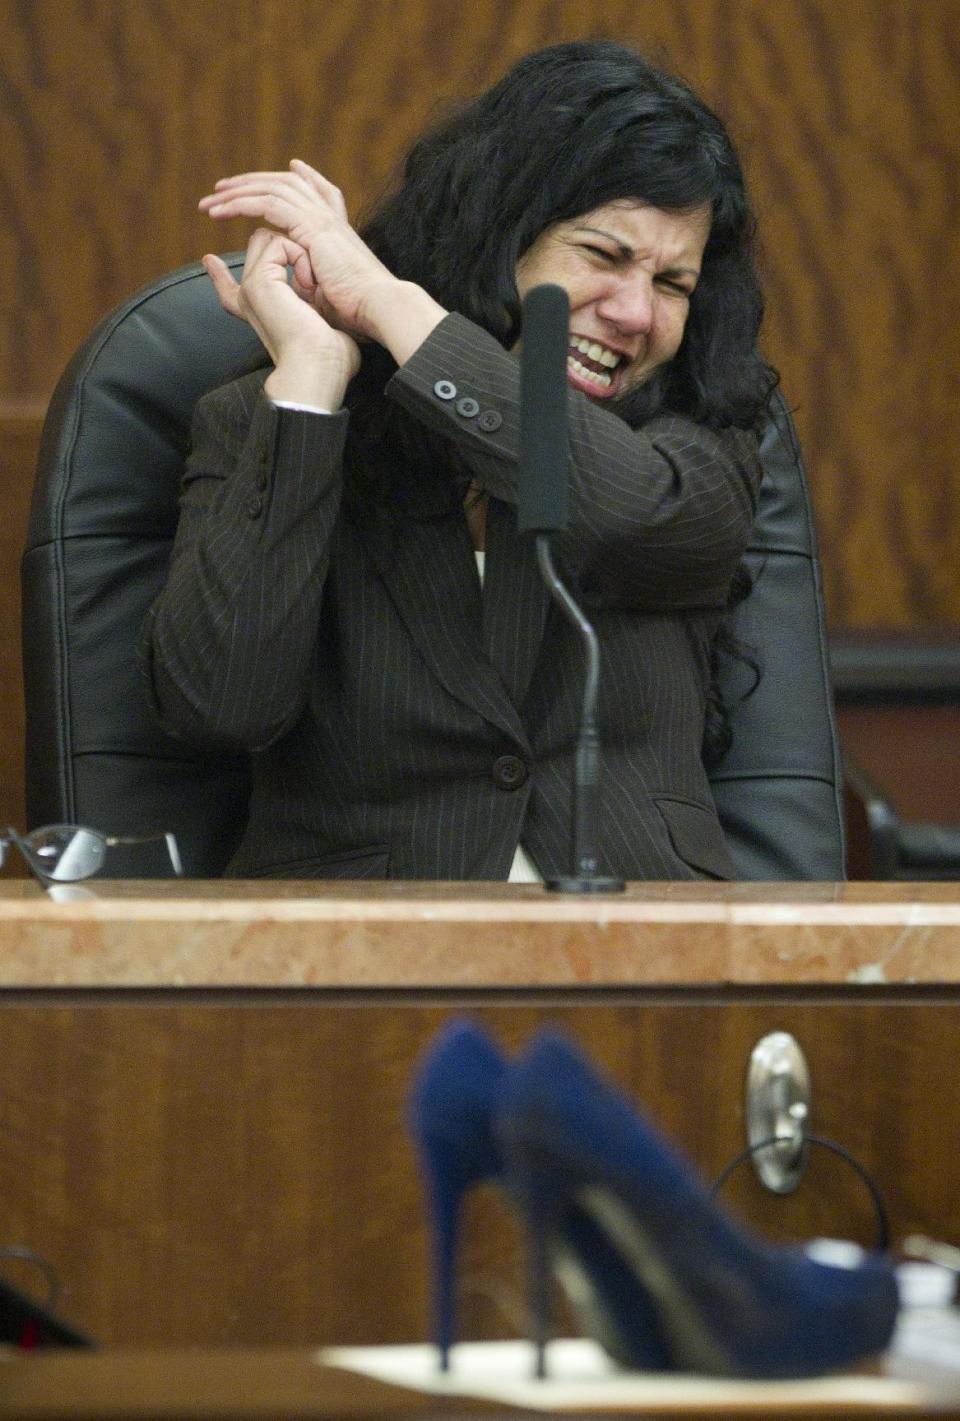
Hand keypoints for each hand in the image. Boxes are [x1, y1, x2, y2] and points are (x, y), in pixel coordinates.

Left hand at [200, 160, 398, 342]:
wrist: (377, 308)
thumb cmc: (359, 312)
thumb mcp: (333, 294)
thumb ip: (316, 284)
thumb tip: (305, 291)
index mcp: (339, 231)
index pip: (323, 191)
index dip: (306, 176)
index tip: (291, 167)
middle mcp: (330, 218)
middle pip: (288, 182)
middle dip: (254, 181)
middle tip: (225, 186)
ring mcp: (321, 218)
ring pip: (272, 188)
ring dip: (237, 192)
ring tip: (211, 200)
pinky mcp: (311, 225)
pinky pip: (266, 203)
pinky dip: (240, 204)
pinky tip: (220, 210)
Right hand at [203, 228, 359, 406]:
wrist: (318, 367)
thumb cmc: (328, 358)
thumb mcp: (319, 332)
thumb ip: (314, 317)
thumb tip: (327, 324)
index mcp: (259, 315)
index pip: (230, 292)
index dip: (220, 277)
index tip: (209, 262)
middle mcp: (250, 301)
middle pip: (259, 247)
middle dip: (290, 249)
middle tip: (312, 284)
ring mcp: (250, 289)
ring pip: (267, 238)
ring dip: (297, 253)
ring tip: (311, 287)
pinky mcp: (258, 280)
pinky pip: (278, 243)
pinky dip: (300, 257)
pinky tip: (307, 284)